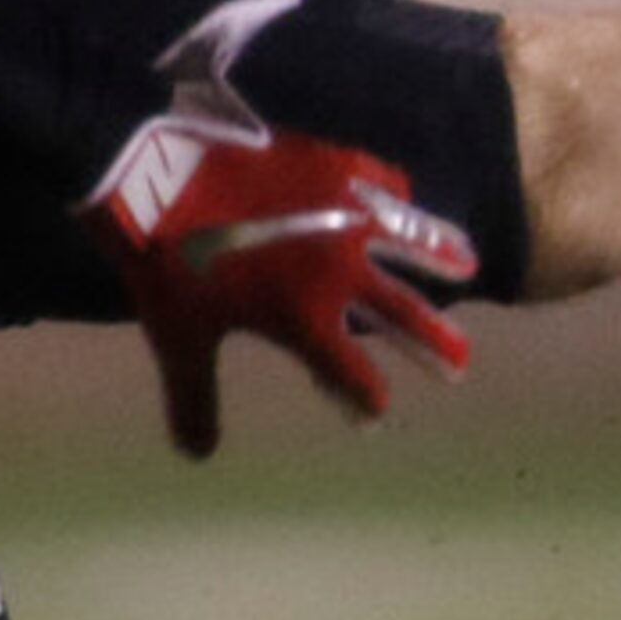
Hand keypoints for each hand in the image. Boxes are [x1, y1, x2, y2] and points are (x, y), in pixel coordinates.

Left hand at [81, 0, 478, 456]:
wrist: (152, 173)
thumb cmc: (165, 262)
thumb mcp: (178, 339)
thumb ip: (195, 399)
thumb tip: (197, 455)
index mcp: (306, 318)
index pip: (351, 374)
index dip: (364, 399)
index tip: (374, 413)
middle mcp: (341, 270)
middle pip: (403, 314)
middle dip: (433, 343)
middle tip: (459, 363)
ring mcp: (343, 212)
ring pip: (411, 240)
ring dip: (440, 257)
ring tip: (467, 266)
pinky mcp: (334, 164)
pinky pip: (381, 184)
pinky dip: (396, 197)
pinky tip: (400, 200)